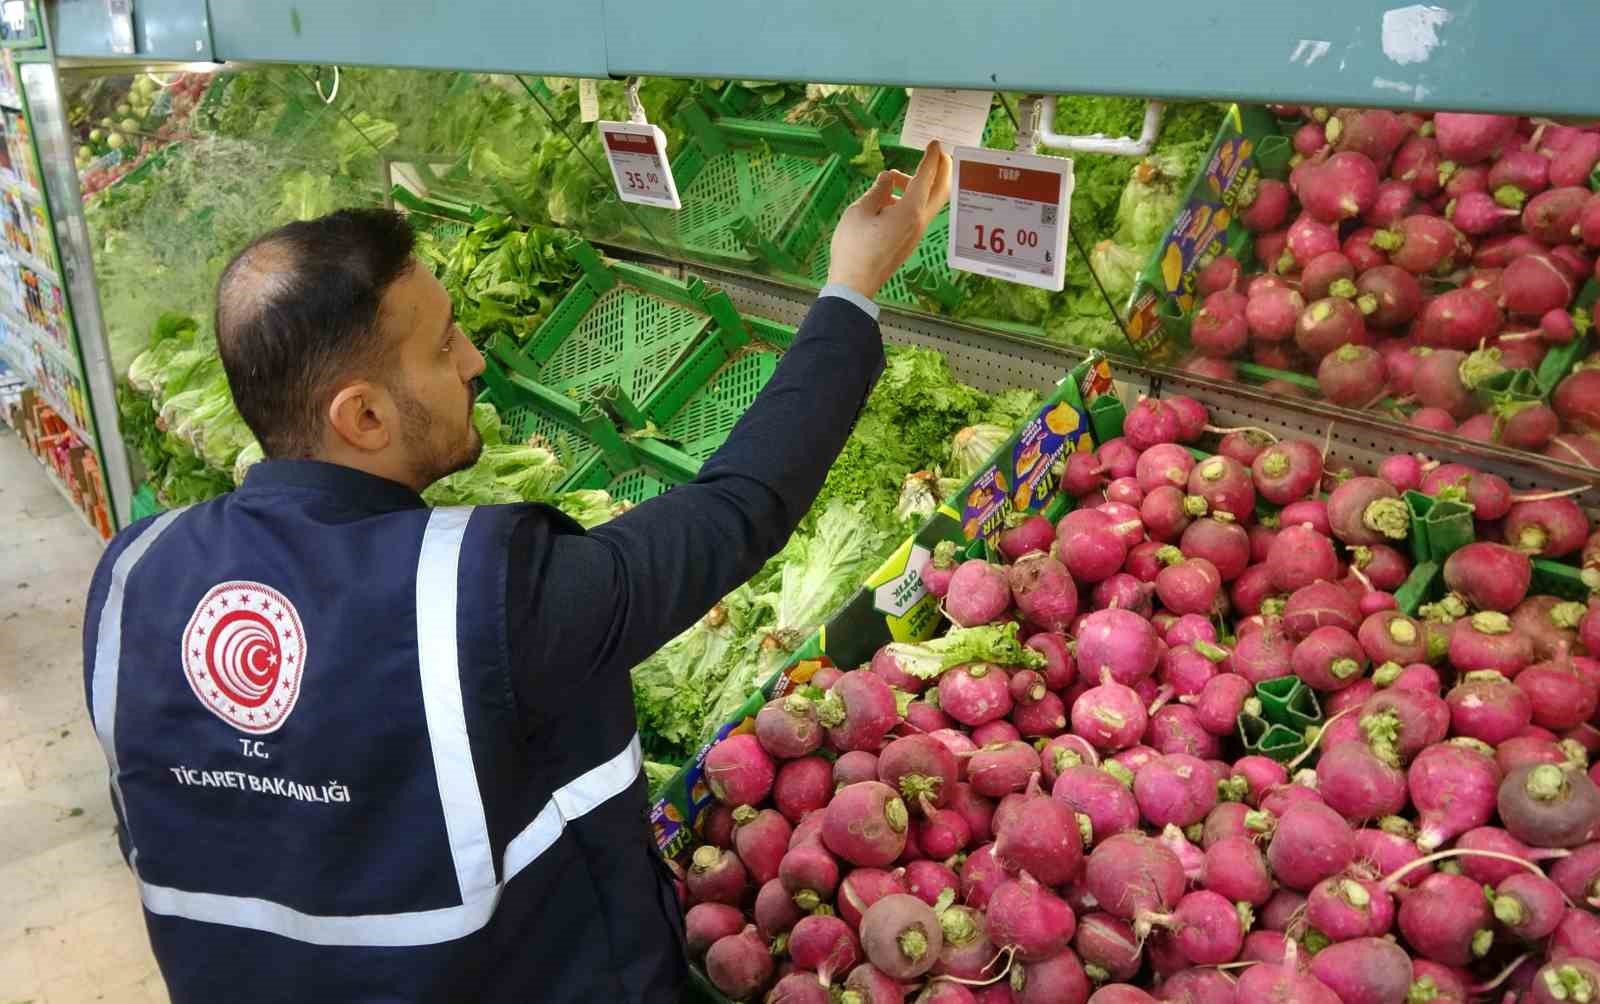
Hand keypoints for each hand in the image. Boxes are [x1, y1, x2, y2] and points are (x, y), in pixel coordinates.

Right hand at [826, 140, 952, 299]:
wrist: (855, 283)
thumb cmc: (854, 245)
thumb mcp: (860, 210)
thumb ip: (877, 190)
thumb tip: (888, 179)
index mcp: (910, 210)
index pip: (926, 177)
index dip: (931, 157)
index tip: (934, 143)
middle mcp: (920, 220)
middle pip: (940, 190)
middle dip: (941, 169)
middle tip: (936, 153)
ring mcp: (916, 233)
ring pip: (929, 202)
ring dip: (920, 185)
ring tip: (893, 179)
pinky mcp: (910, 241)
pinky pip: (919, 213)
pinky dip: (913, 199)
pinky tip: (890, 199)